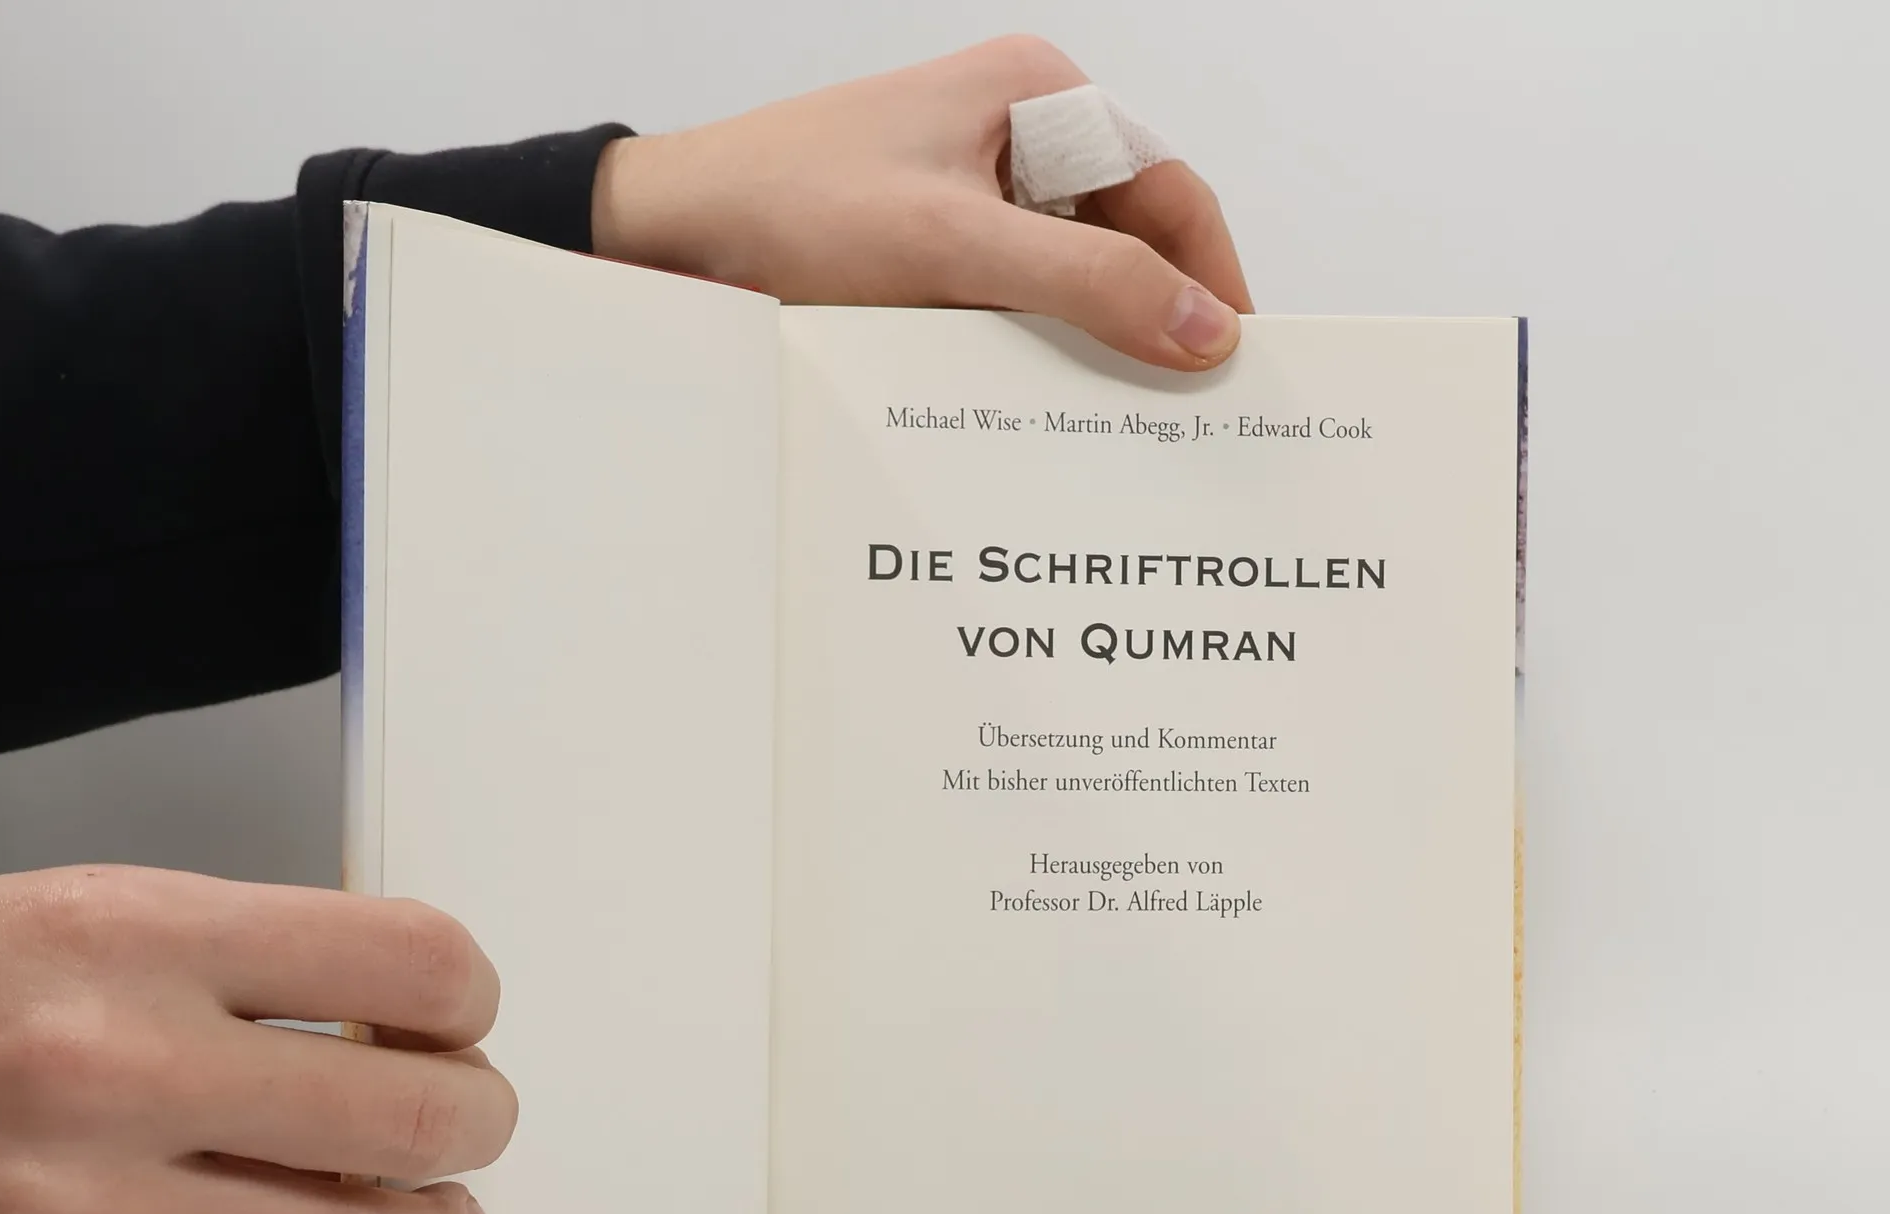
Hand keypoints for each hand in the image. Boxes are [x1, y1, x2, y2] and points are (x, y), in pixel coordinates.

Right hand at [0, 867, 516, 1213]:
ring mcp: (68, 1212)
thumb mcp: (69, 920)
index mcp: (127, 934)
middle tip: (469, 1125)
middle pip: (410, 1117)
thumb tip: (400, 1026)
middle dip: (475, 1123)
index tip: (459, 1021)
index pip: (404, 963)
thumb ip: (229, 963)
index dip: (465, 999)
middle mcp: (108, 1067)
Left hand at [592, 36, 1251, 370]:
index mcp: (1040, 97)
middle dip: (1157, 318)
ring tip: (1117, 421)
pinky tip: (1039, 403)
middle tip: (1186, 412)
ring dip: (1094, 343)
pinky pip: (1017, 299)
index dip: (1213, 279)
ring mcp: (976, 190)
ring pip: (1073, 277)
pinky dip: (1036, 348)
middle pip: (1128, 238)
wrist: (671, 234)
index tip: (1236, 365)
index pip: (1170, 190)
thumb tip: (1207, 332)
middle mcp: (1017, 135)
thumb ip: (1088, 288)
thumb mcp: (956, 249)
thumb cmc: (793, 208)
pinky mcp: (937, 243)